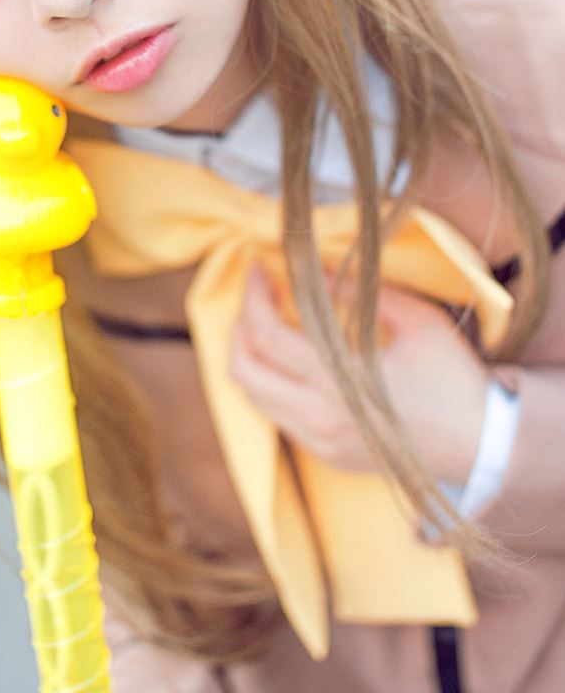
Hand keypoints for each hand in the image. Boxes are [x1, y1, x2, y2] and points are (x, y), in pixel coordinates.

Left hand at [229, 264, 491, 483]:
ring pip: (254, 397)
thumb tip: (314, 271)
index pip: (266, 336)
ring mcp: (321, 442)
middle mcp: (320, 417)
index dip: (253, 296)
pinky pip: (277, 416)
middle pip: (244, 371)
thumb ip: (361, 294)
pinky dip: (269, 381)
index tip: (258, 267)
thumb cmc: (453, 376)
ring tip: (266, 321)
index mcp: (339, 380)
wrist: (482, 444)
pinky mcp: (327, 455)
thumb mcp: (416, 320)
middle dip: (238, 325)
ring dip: (250, 355)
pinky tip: (288, 358)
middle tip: (256, 294)